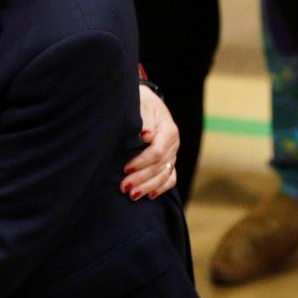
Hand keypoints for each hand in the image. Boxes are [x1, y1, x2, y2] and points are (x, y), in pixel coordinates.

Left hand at [121, 84, 178, 199]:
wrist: (147, 101)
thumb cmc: (140, 102)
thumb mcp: (141, 105)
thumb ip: (144, 120)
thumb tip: (147, 136)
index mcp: (169, 131)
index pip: (157, 152)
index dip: (141, 162)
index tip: (125, 168)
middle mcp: (174, 144)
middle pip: (160, 166)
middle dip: (141, 178)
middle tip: (124, 187)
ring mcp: (173, 154)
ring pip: (165, 175)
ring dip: (149, 187)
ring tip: (132, 196)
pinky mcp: (170, 160)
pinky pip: (171, 177)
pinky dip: (161, 187)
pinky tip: (149, 196)